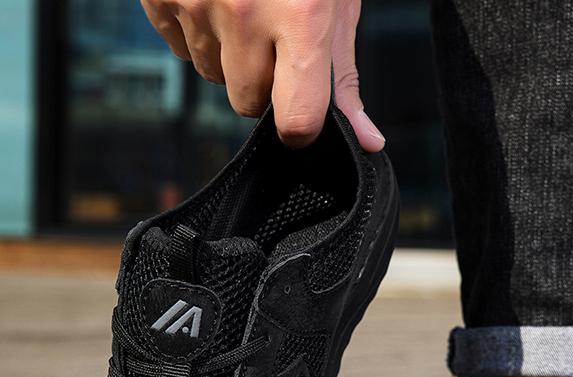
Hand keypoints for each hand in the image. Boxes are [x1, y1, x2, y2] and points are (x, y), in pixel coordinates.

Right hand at [140, 0, 384, 150]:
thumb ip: (343, 74)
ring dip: (229, 53)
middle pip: (249, 102)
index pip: (296, 121)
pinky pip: (179, 45)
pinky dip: (197, 28)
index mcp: (300, 17)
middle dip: (263, 79)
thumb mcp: (336, 1)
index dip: (300, 128)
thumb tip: (366, 140)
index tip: (301, 114)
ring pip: (213, 75)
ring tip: (243, 0)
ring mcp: (194, 1)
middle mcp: (244, 13)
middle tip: (274, 28)